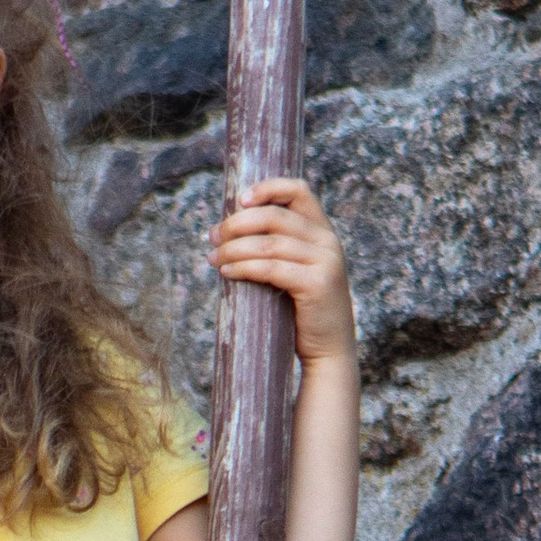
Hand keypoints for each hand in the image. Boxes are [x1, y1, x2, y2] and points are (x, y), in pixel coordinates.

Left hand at [211, 178, 354, 365]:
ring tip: (213, 258)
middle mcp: (328, 241)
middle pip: (275, 216)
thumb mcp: (294, 270)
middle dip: (237, 223)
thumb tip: (225, 231)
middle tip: (213, 237)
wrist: (328, 351)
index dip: (268, 188)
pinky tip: (227, 273)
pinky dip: (244, 267)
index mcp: (323, 231)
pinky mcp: (317, 284)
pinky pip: (271, 268)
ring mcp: (326, 262)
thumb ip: (276, 248)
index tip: (239, 200)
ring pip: (269, 243)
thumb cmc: (301, 311)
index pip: (298, 190)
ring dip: (233, 249)